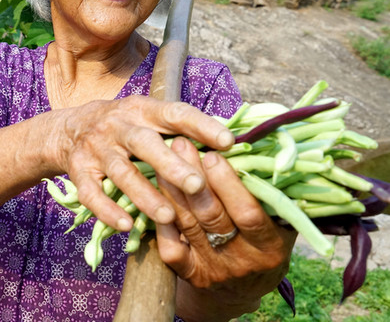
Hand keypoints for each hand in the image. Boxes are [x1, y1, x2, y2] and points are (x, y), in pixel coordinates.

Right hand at [56, 96, 234, 231]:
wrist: (68, 130)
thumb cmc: (124, 128)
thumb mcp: (148, 118)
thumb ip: (181, 130)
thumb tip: (232, 143)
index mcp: (142, 110)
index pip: (174, 113)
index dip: (201, 125)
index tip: (228, 141)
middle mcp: (117, 125)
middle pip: (144, 143)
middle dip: (171, 164)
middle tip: (197, 184)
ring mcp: (96, 148)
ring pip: (121, 172)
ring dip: (144, 195)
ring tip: (168, 215)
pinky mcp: (79, 170)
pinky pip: (91, 193)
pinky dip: (107, 210)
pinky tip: (125, 226)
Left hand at [155, 138, 295, 321]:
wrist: (242, 290)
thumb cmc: (263, 243)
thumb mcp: (280, 226)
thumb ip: (273, 198)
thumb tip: (266, 153)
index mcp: (269, 247)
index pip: (247, 213)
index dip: (228, 184)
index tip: (212, 154)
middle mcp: (242, 261)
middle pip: (212, 215)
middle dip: (194, 178)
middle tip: (180, 145)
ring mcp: (214, 270)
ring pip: (188, 225)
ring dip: (173, 189)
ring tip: (162, 158)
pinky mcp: (191, 276)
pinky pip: (171, 248)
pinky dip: (162, 221)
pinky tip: (153, 195)